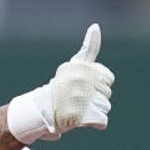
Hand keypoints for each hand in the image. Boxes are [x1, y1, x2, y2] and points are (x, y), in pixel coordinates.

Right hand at [7, 23, 114, 142]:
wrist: (42, 110)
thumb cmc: (62, 87)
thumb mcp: (75, 65)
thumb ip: (89, 47)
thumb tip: (95, 25)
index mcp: (80, 68)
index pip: (108, 78)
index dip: (99, 84)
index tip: (83, 85)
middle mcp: (79, 80)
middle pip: (107, 93)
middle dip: (97, 98)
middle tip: (79, 99)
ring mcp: (79, 98)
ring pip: (105, 107)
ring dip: (95, 111)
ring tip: (79, 108)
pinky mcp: (80, 116)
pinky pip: (102, 121)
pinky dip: (95, 123)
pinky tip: (83, 119)